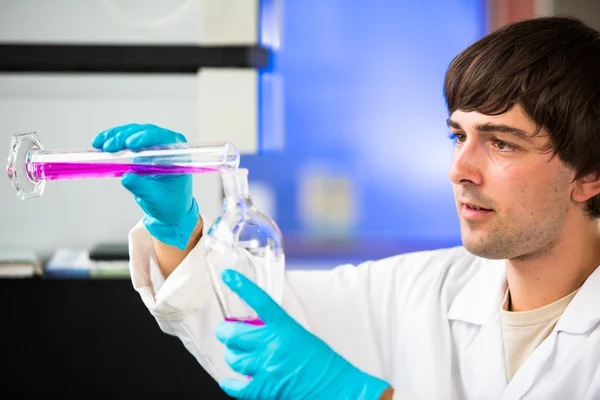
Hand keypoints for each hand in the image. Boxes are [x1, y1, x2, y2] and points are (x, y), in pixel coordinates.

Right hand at [92, 123, 198, 249]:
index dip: (146, 137)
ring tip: (100, 145)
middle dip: (125, 137)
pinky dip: (112, 140)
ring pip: (133, 132)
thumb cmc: (170, 202)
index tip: (130, 144)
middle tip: (109, 147)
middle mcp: (168, 145)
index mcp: (178, 154)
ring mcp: (154, 144)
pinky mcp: (141, 148)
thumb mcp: (156, 198)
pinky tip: (100, 143)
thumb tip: (126, 177)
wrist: (169, 207)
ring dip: (115, 136)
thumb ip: (142, 187)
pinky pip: (126, 139)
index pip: (164, 138)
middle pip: (145, 132)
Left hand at [215, 269, 390, 399]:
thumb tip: (254, 331)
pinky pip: (236, 386)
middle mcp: (272, 344)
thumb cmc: (322, 363)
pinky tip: (230, 381)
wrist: (336, 387)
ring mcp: (266, 366)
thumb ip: (277, 331)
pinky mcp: (264, 388)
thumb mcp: (301, 336)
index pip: (259, 300)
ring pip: (233, 358)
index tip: (228, 276)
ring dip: (231, 356)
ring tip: (236, 356)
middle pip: (233, 334)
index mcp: (284, 326)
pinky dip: (230, 384)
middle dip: (224, 332)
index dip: (241, 286)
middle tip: (224, 332)